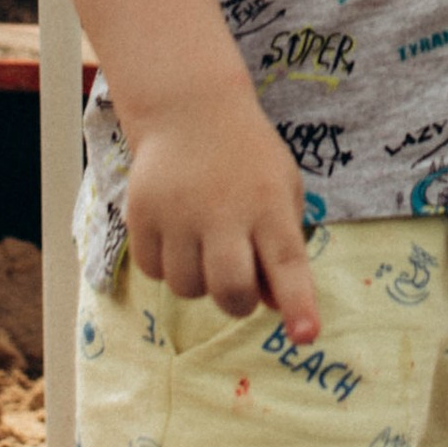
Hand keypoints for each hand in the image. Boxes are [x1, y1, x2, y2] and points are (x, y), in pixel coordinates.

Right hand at [124, 99, 319, 341]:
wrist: (189, 110)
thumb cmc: (247, 159)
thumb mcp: (282, 189)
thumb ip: (282, 247)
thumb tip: (272, 306)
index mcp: (269, 204)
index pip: (288, 264)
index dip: (298, 305)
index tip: (305, 336)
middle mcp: (224, 210)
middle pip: (230, 290)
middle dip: (237, 302)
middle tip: (237, 282)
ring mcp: (179, 213)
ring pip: (188, 288)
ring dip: (199, 283)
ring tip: (203, 246)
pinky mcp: (142, 213)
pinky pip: (153, 271)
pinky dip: (166, 266)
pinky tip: (176, 236)